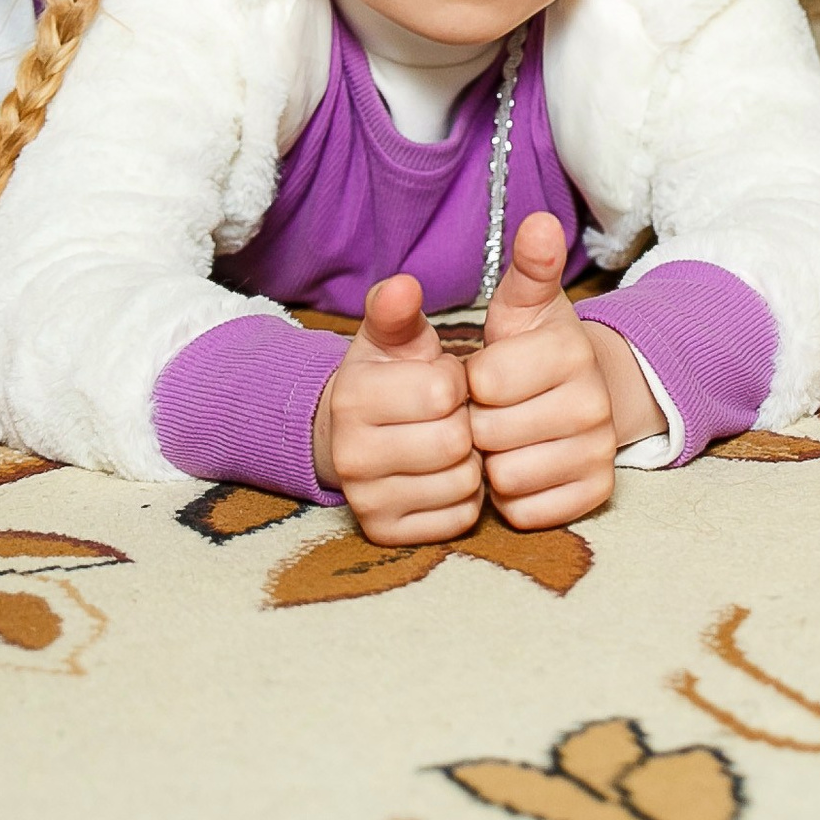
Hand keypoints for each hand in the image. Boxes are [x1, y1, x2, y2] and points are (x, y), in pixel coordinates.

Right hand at [313, 275, 480, 544]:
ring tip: (447, 441)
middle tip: (449, 414)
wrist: (355, 433)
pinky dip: (464, 497)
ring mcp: (366, 500)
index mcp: (353, 396)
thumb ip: (398, 309)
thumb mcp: (393, 336)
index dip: (458, 381)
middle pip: (455, 442)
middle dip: (465, 422)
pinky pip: (459, 518)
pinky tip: (444, 474)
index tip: (443, 378)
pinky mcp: (386, 533)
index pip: (445, 391)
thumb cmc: (389, 375)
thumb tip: (402, 286)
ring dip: (469, 461)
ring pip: (461, 483)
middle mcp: (350, 455)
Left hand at [469, 213, 654, 529]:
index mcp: (570, 350)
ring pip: (507, 478)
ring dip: (493, 464)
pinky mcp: (595, 494)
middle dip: (479, 425)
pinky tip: (523, 466)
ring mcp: (598, 451)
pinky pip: (527, 512)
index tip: (485, 373)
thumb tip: (540, 222)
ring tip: (505, 439)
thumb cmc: (531, 351)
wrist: (580, 397)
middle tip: (493, 411)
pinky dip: (515, 497)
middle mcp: (594, 403)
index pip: (485, 382)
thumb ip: (526, 267)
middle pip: (491, 434)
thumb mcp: (521, 307)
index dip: (472, 381)